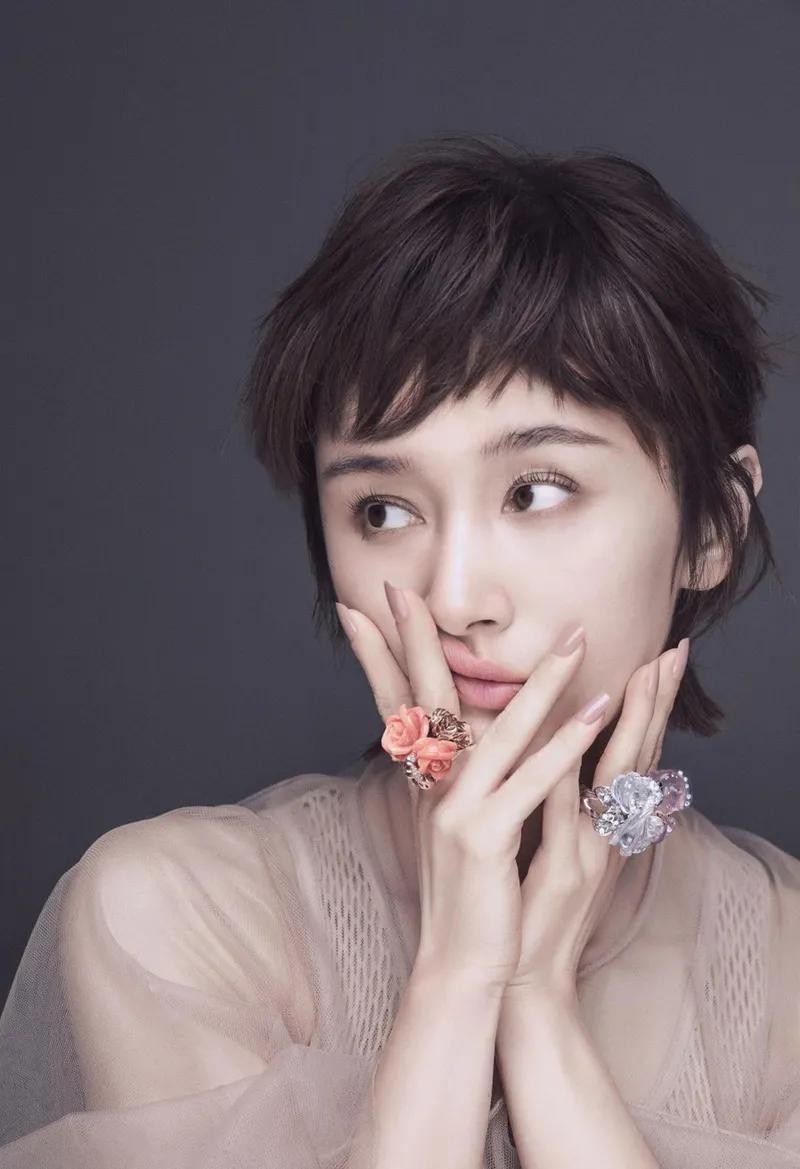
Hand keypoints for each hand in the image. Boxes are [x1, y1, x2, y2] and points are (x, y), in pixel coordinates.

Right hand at [335, 584, 617, 995]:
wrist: (459, 966)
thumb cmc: (468, 896)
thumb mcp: (455, 827)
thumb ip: (456, 778)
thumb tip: (458, 736)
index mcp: (426, 783)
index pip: (397, 703)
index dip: (379, 654)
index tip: (362, 609)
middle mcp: (432, 789)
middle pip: (423, 699)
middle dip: (414, 640)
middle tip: (398, 590)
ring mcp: (455, 811)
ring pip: (499, 731)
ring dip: (540, 680)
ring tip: (575, 637)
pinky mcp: (483, 838)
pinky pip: (531, 780)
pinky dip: (566, 744)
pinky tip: (596, 712)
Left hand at [502, 637, 689, 1004]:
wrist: (523, 977)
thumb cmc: (532, 907)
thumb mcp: (554, 845)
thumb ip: (562, 800)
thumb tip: (561, 753)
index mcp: (602, 825)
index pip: (632, 750)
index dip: (649, 703)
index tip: (660, 655)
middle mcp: (605, 833)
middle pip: (636, 753)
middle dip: (655, 700)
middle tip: (672, 652)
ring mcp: (588, 852)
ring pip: (615, 776)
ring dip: (629, 724)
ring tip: (640, 678)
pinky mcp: (559, 873)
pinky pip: (562, 817)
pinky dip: (565, 779)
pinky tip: (566, 744)